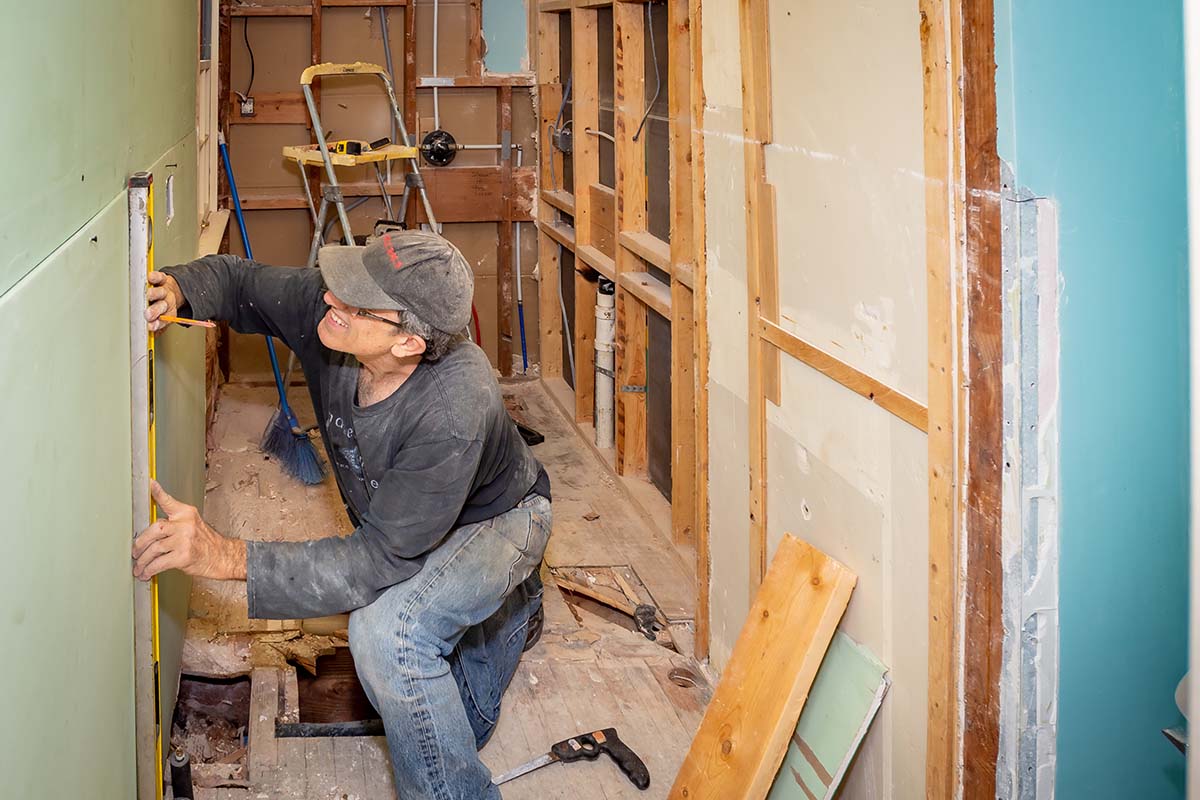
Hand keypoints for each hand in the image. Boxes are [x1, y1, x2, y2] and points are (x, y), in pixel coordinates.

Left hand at [132, 481, 246, 580]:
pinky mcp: (183, 556)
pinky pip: (159, 563)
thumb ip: (174, 524)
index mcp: (187, 514)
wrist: (222, 557)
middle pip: (155, 529)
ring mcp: (185, 540)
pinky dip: (150, 569)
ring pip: (154, 548)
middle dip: (141, 542)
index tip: (150, 483)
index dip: (157, 492)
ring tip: (139, 566)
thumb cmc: (206, 543)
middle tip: (135, 551)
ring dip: (143, 560)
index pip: (168, 501)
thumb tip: (150, 531)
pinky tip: (147, 572)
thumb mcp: (193, 525)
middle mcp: (185, 524)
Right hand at [145, 271, 183, 332]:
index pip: (163, 321)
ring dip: (154, 294)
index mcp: (167, 314)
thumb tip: (146, 333)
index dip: (157, 324)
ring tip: (149, 295)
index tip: (150, 327)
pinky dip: (155, 277)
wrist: (173, 290)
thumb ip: (154, 326)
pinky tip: (150, 278)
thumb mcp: (160, 319)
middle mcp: (166, 302)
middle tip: (148, 314)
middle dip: (155, 311)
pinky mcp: (162, 279)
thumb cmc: (162, 306)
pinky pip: (160, 277)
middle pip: (161, 306)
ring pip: (160, 292)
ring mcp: (164, 290)